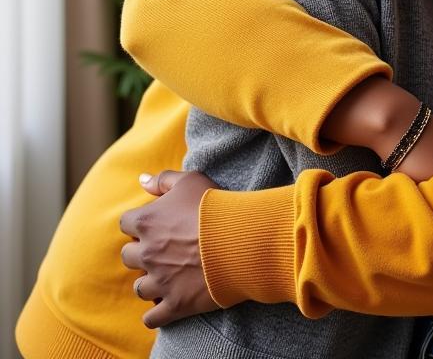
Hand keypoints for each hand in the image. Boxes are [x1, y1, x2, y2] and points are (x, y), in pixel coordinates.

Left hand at [120, 170, 218, 327]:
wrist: (243, 238)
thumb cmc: (217, 205)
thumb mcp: (191, 180)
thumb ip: (163, 179)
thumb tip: (141, 179)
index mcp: (147, 222)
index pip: (126, 223)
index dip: (140, 223)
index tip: (156, 223)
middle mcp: (147, 253)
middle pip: (128, 256)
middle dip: (142, 252)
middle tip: (163, 248)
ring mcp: (159, 282)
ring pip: (139, 287)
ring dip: (150, 282)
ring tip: (168, 275)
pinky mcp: (175, 304)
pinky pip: (152, 318)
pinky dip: (156, 313)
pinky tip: (167, 303)